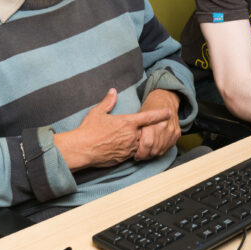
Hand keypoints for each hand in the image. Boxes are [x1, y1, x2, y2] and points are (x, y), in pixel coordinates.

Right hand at [54, 88, 172, 169]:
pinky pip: (132, 153)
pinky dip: (131, 149)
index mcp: (127, 123)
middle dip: (147, 130)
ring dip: (138, 140)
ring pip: (140, 143)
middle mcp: (131, 136)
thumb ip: (108, 102)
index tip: (169, 112)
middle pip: (146, 132)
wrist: (81, 149)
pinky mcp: (123, 158)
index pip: (148, 117)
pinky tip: (123, 146)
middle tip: (143, 127)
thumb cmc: (88, 130)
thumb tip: (113, 91)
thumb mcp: (98, 112)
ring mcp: (128, 148)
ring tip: (130, 138)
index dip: (160, 114)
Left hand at [135, 89, 180, 160]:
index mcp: (154, 122)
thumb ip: (136, 130)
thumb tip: (129, 145)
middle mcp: (165, 127)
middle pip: (154, 149)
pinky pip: (168, 148)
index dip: (140, 152)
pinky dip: (160, 151)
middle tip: (139, 156)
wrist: (165, 100)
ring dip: (152, 154)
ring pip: (161, 150)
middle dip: (145, 155)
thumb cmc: (149, 107)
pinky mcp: (177, 134)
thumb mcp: (139, 116)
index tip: (135, 154)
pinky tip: (153, 150)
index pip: (147, 144)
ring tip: (145, 153)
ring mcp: (172, 131)